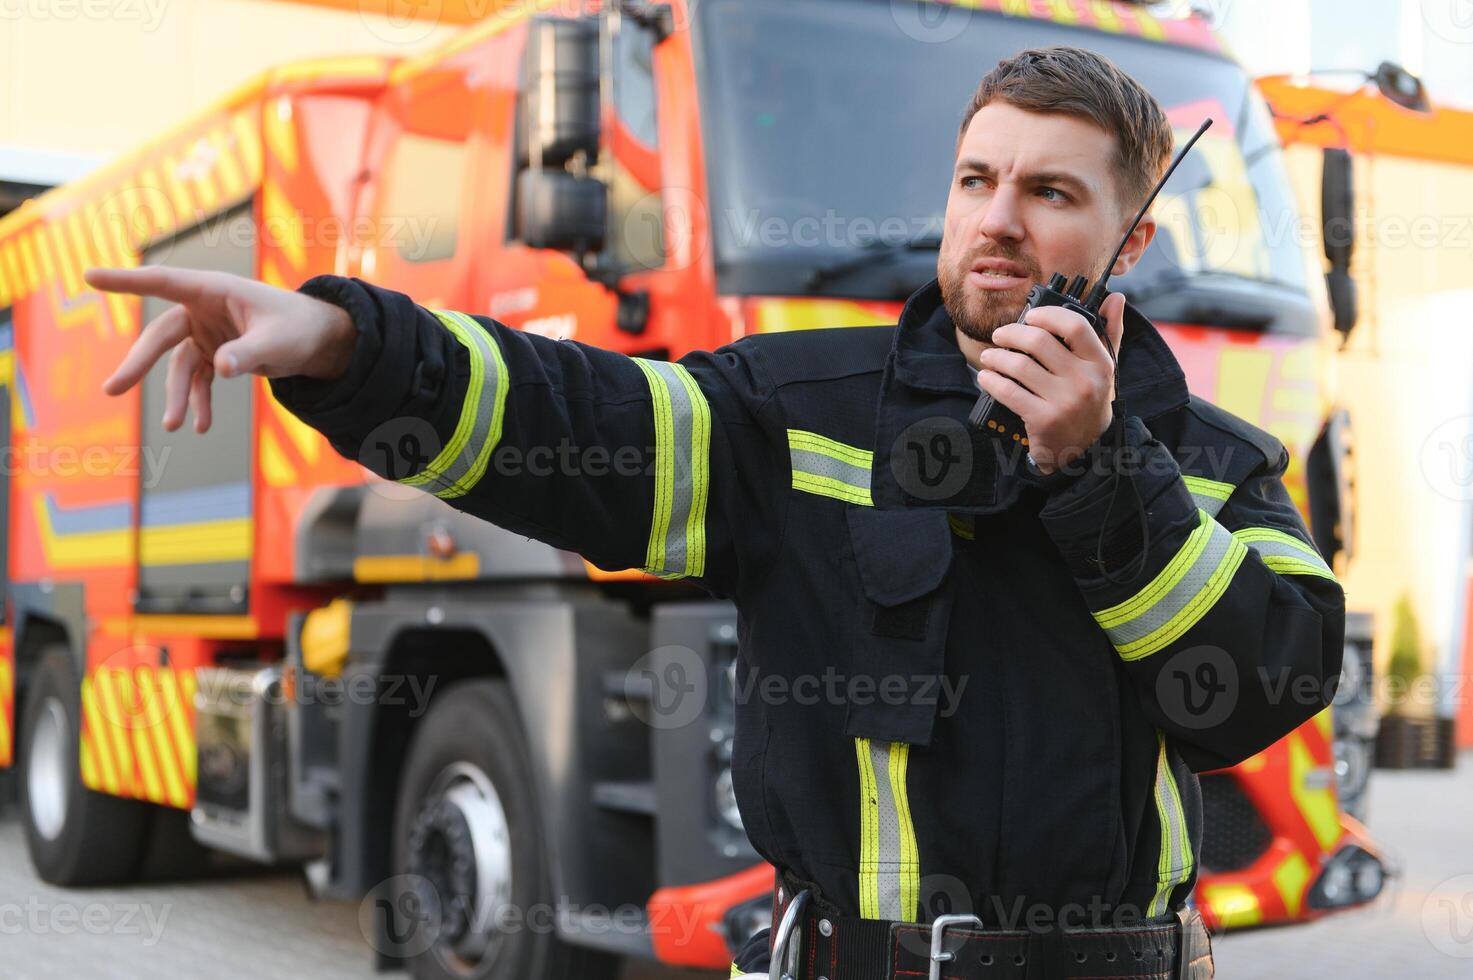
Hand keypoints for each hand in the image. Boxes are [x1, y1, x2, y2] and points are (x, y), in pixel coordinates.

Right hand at [86, 266, 355, 433]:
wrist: (321, 341)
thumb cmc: (300, 328)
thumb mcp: (277, 342)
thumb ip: (248, 353)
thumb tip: (221, 369)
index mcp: (214, 291)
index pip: (162, 283)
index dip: (126, 281)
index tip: (89, 277)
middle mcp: (204, 310)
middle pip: (161, 336)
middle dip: (139, 364)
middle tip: (112, 388)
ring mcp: (208, 333)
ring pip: (180, 366)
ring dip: (178, 396)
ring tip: (176, 426)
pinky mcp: (217, 355)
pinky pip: (199, 380)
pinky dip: (199, 401)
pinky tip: (200, 425)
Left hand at [975, 291, 1125, 474]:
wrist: (1086, 450)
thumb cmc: (1091, 402)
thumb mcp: (1106, 370)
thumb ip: (1110, 332)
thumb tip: (1115, 297)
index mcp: (1100, 363)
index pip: (1075, 325)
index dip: (1048, 315)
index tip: (1029, 316)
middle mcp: (1085, 381)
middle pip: (1039, 342)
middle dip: (1012, 334)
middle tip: (1000, 335)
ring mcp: (1064, 402)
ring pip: (1019, 366)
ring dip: (997, 357)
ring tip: (989, 356)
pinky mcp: (1043, 420)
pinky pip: (1009, 392)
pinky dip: (992, 381)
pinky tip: (986, 377)